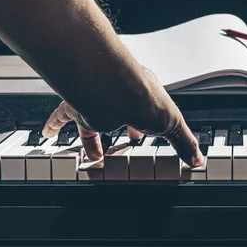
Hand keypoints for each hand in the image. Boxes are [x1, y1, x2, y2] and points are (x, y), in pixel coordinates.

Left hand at [42, 65, 203, 166]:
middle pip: (118, 116)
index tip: (143, 138)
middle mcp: (117, 96)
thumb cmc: (143, 97)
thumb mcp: (172, 125)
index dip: (146, 127)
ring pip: (91, 121)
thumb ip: (183, 143)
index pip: (146, 112)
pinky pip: (60, 115)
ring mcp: (96, 101)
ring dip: (91, 139)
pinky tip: (48, 134)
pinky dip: (54, 125)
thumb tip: (197, 160)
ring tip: (92, 155)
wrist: (112, 86)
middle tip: (123, 143)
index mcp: (143, 95)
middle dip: (121, 129)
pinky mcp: (76, 106)